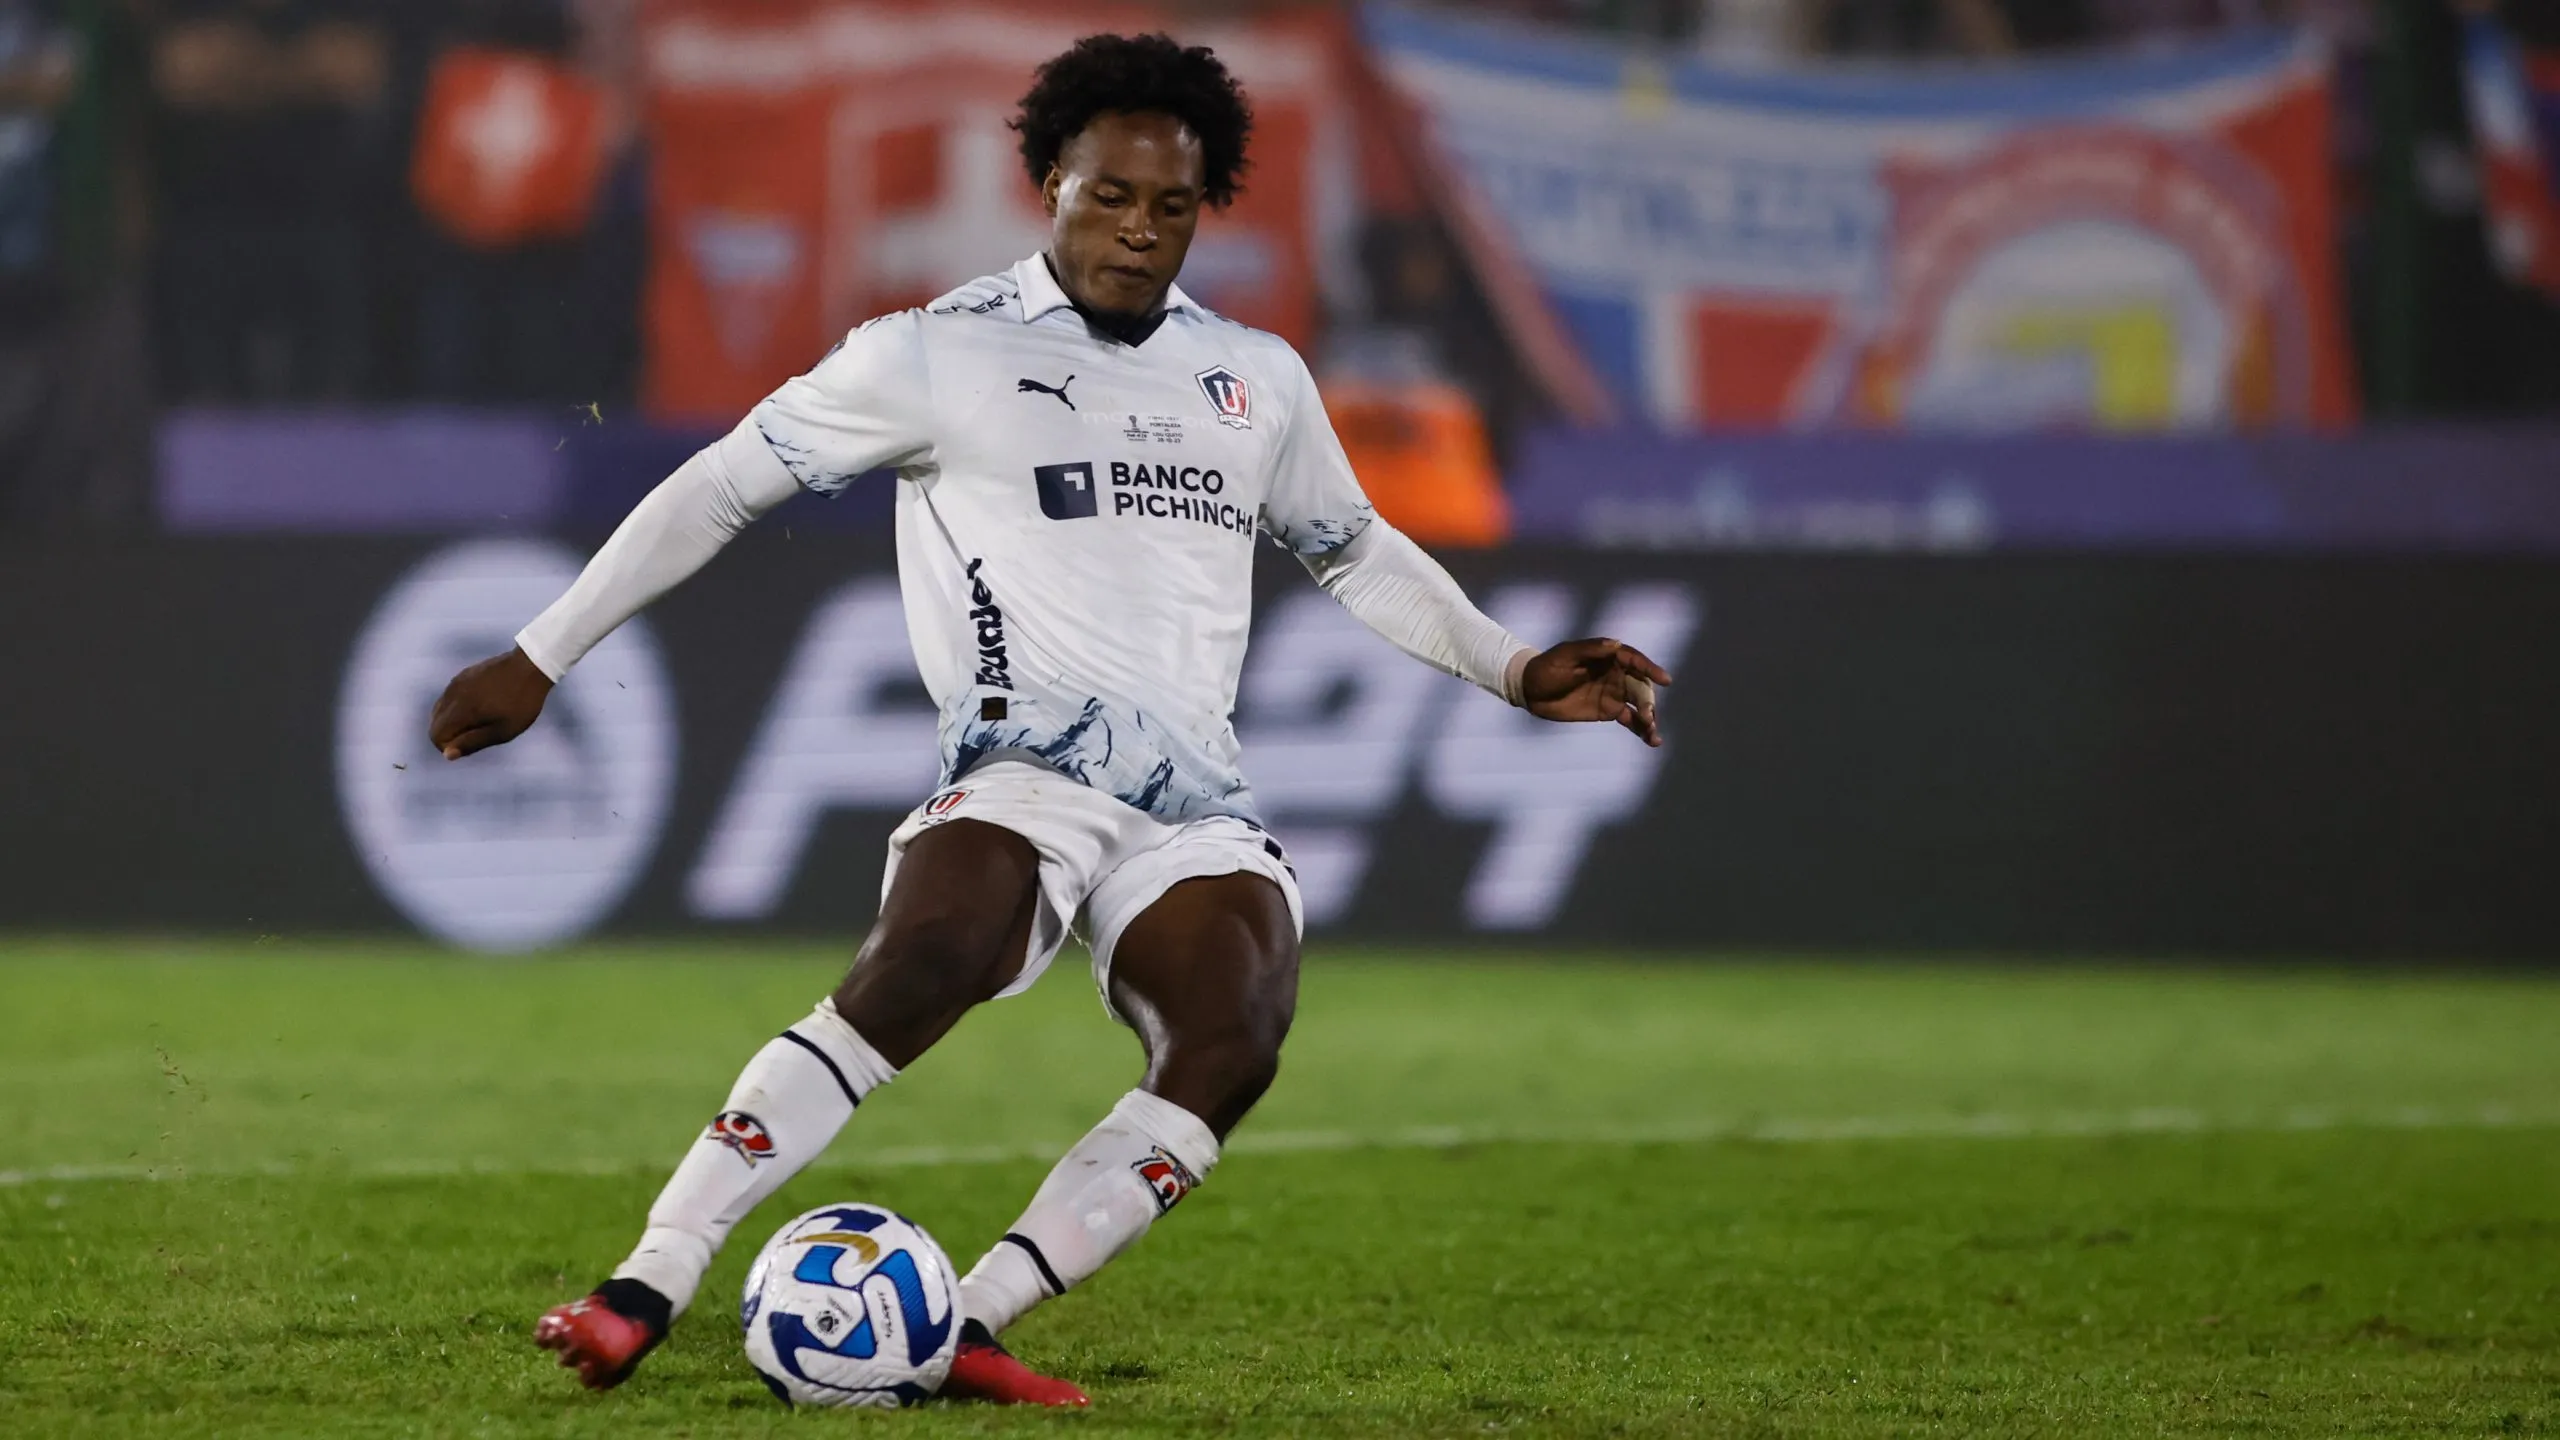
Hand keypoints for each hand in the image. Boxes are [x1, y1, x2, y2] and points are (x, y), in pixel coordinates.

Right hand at [428, 647, 553, 759]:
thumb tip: (447, 755)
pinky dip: (456, 707)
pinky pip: (449, 696)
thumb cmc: (521, 703)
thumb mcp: (502, 730)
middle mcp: (452, 695)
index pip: (435, 735)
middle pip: (435, 722)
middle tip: (478, 734)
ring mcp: (456, 682)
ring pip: (441, 708)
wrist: (530, 665)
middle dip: (449, 734)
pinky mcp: (463, 674)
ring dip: (453, 720)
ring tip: (481, 721)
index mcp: (459, 710)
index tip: (471, 744)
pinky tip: (480, 706)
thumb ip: (472, 742)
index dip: (448, 746)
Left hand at [1519, 638, 1673, 746]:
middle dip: (1648, 701)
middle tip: (1648, 716)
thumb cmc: (1547, 667)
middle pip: (1640, 686)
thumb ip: (1590, 649)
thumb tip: (1615, 644)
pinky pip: (1631, 720)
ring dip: (1650, 718)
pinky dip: (1642, 730)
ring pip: (1640, 704)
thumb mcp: (1565, 655)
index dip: (1650, 669)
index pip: (1635, 660)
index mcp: (1609, 656)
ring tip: (1654, 735)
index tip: (1665, 680)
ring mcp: (1615, 693)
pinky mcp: (1610, 711)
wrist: (1531, 690)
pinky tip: (1652, 740)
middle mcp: (1617, 674)